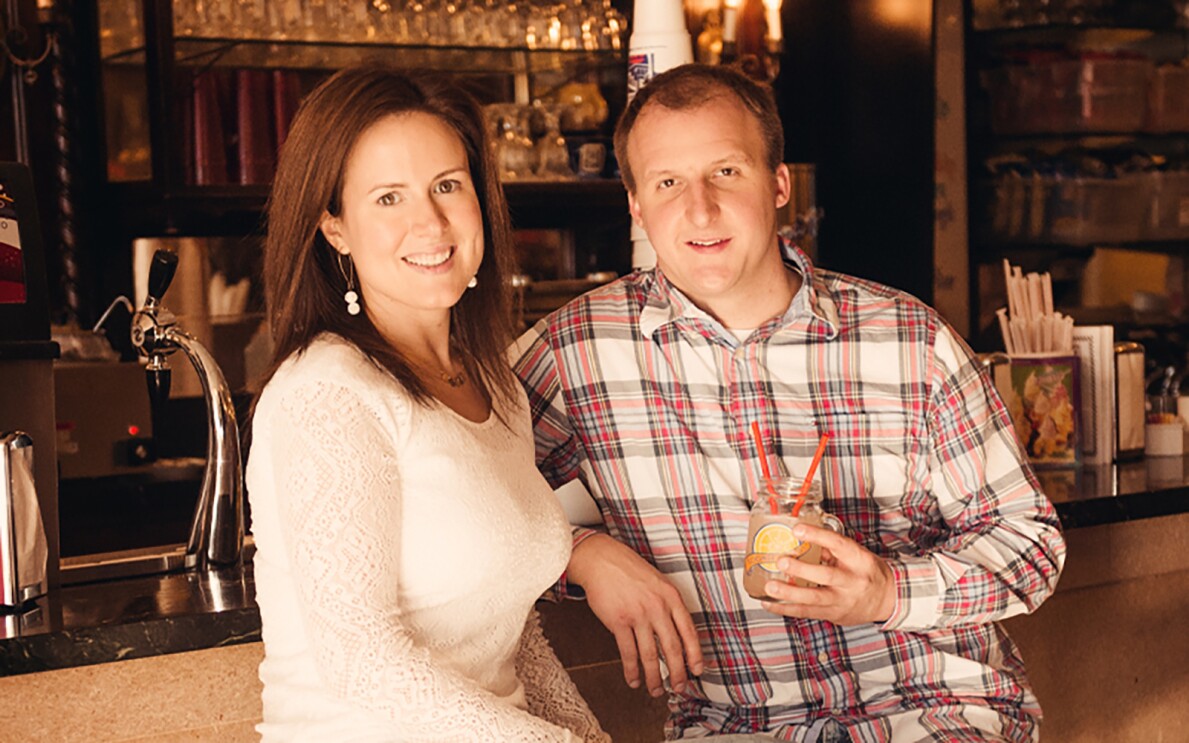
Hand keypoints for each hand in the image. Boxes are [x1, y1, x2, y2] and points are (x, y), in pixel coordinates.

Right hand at [566, 534, 703, 696]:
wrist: (601, 560)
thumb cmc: (630, 571)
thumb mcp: (658, 582)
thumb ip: (669, 605)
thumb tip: (678, 635)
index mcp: (671, 596)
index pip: (689, 631)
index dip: (695, 655)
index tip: (697, 671)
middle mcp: (657, 606)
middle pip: (672, 648)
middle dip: (677, 673)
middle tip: (678, 688)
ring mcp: (637, 615)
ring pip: (649, 655)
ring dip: (654, 678)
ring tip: (655, 691)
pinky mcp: (618, 621)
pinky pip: (628, 652)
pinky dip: (631, 670)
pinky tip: (634, 680)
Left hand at [760, 523, 896, 625]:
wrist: (887, 599)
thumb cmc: (866, 572)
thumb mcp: (855, 555)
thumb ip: (830, 548)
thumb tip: (800, 538)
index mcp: (858, 560)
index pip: (838, 544)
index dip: (817, 535)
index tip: (797, 528)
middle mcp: (852, 581)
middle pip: (827, 575)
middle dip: (802, 569)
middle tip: (781, 561)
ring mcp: (842, 601)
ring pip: (815, 598)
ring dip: (790, 593)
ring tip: (770, 586)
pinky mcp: (833, 614)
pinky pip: (807, 612)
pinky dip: (786, 608)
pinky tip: (769, 602)